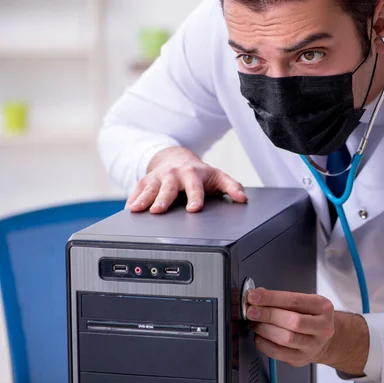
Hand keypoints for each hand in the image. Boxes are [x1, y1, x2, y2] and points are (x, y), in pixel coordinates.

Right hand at [126, 147, 246, 213]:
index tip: (194, 209)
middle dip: (163, 199)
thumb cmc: (199, 174)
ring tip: (137, 209)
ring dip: (143, 199)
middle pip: (168, 188)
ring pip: (149, 188)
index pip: (195, 187)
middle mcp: (174, 175)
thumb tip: (242, 198)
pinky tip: (129, 209)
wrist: (177, 159)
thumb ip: (231, 187)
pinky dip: (132, 199)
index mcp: (193, 174)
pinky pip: (136, 190)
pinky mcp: (145, 181)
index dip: (195, 198)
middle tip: (158, 210)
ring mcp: (158, 177)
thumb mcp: (218, 177)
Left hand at [245, 288, 335, 367]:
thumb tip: (257, 296)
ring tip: (254, 323)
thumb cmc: (310, 317)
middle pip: (293, 321)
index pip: (294, 301)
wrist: (324, 340)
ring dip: (264, 329)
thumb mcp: (303, 302)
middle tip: (251, 311)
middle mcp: (322, 327)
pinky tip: (258, 336)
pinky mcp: (302, 359)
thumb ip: (281, 298)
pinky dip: (264, 344)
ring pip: (286, 339)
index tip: (254, 296)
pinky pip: (279, 353)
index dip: (271, 298)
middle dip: (267, 315)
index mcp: (322, 307)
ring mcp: (313, 345)